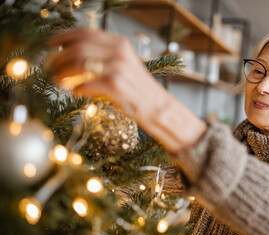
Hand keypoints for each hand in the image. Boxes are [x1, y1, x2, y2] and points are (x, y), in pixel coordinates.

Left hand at [48, 28, 206, 151]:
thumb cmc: (137, 89)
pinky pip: (86, 83)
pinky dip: (75, 88)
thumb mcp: (123, 65)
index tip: (50, 46)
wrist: (158, 107)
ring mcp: (118, 68)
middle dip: (58, 58)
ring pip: (78, 63)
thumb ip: (103, 57)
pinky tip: (75, 92)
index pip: (85, 32)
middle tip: (49, 68)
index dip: (63, 37)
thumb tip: (71, 56)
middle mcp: (119, 52)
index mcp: (120, 43)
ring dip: (62, 72)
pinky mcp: (116, 86)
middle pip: (77, 47)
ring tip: (58, 81)